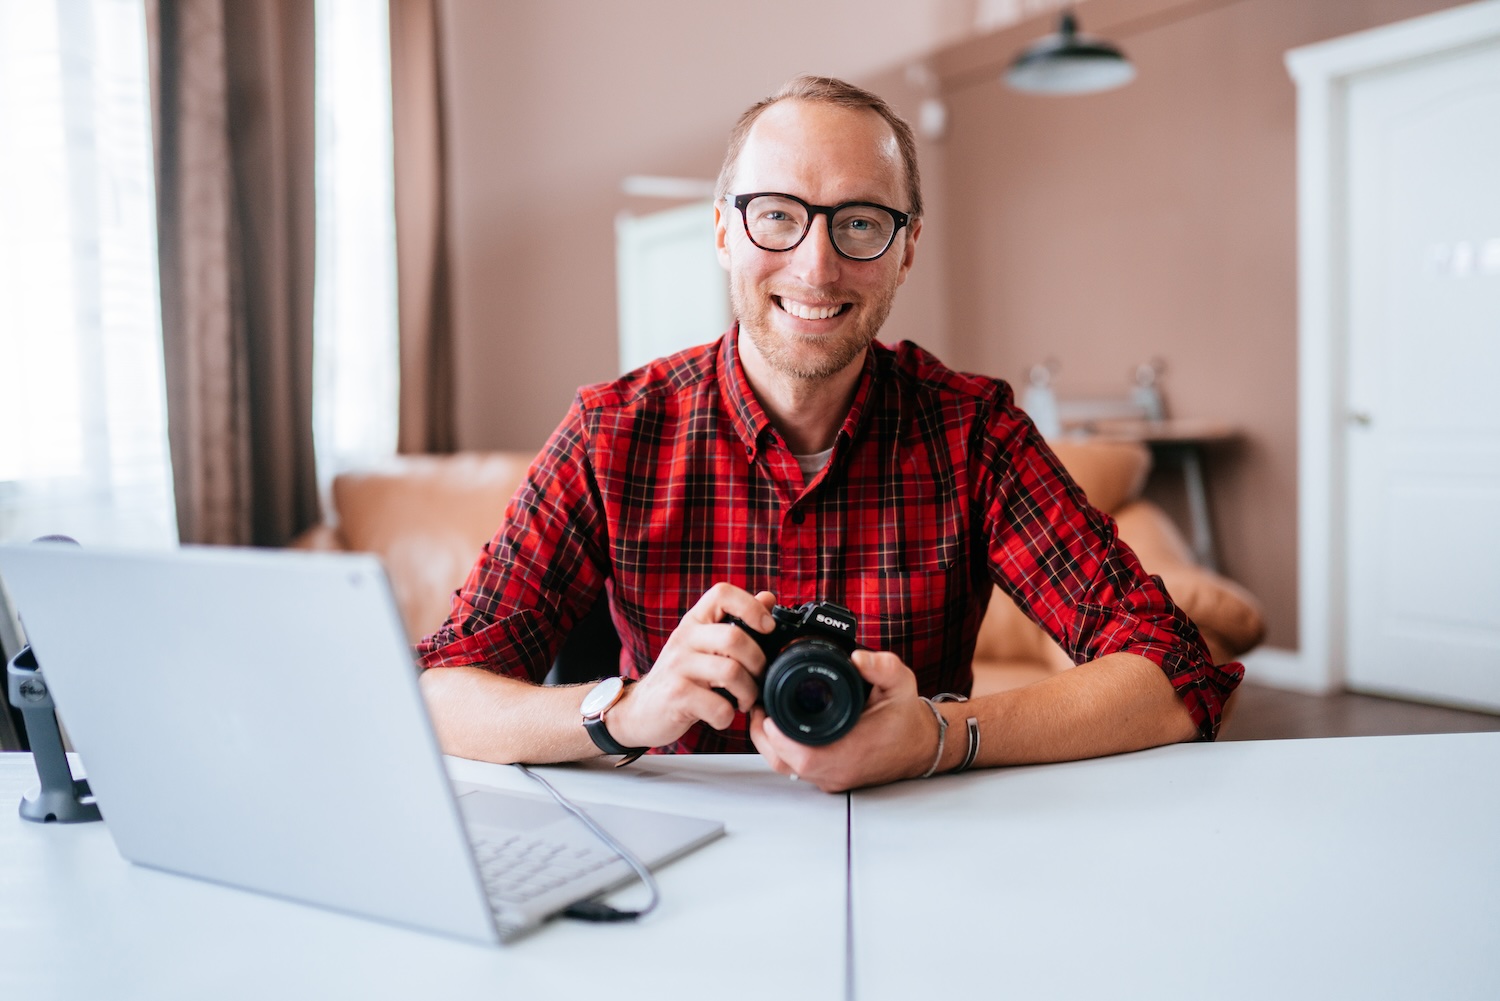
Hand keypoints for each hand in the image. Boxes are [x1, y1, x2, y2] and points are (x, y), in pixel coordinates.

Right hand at [605, 583, 777, 749]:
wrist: (640, 709)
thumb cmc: (682, 676)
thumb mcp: (705, 644)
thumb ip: (736, 621)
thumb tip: (768, 598)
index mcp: (695, 621)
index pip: (722, 593)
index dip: (751, 606)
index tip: (767, 627)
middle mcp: (684, 638)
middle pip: (734, 638)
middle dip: (758, 663)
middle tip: (757, 679)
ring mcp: (678, 666)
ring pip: (731, 672)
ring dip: (747, 693)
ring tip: (742, 701)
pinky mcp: (675, 696)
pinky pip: (718, 706)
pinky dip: (728, 716)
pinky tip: (721, 715)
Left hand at [748, 649, 938, 792]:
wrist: (922, 744)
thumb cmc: (908, 718)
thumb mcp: (900, 683)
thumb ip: (881, 666)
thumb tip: (858, 657)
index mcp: (853, 751)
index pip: (804, 756)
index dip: (778, 736)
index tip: (765, 712)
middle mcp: (840, 770)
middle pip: (785, 763)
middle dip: (764, 735)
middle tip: (756, 706)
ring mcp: (834, 778)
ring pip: (788, 769)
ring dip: (770, 744)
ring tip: (763, 714)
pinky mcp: (832, 778)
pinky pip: (798, 769)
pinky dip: (784, 750)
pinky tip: (779, 729)